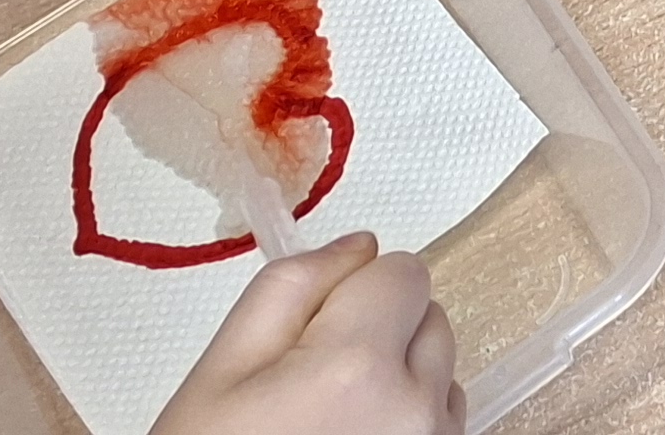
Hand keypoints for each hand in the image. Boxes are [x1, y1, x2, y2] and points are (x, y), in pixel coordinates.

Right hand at [154, 237, 462, 434]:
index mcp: (357, 367)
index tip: (311, 332)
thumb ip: (291, 288)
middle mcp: (415, 406)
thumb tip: (358, 247)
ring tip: (327, 422)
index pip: (404, 271)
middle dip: (379, 330)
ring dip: (399, 377)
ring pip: (440, 369)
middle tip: (311, 381)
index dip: (355, 290)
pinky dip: (408, 418)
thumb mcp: (220, 373)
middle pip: (429, 316)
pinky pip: (443, 418)